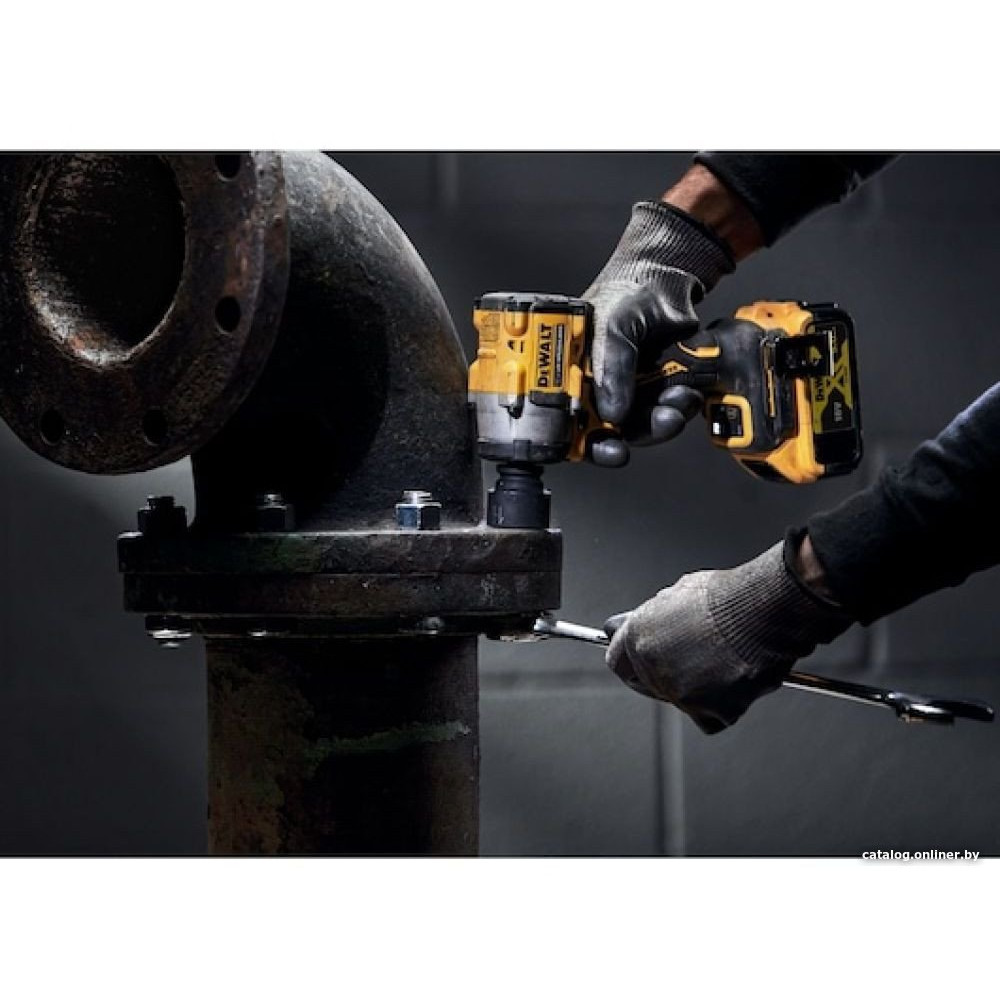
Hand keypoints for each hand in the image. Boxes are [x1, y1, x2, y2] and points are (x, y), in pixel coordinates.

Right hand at [583, 201, 732, 466]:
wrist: (667, 277)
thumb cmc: (625, 291)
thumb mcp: (612, 326)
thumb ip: (612, 369)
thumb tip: (613, 414)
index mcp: (567, 376)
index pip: (566, 423)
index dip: (583, 443)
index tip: (608, 449)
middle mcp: (591, 387)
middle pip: (604, 432)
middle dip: (629, 437)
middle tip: (647, 431)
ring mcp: (623, 390)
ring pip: (638, 425)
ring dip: (659, 422)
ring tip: (677, 404)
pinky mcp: (652, 389)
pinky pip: (662, 411)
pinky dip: (676, 408)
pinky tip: (685, 395)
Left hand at [604, 538, 853, 732]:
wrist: (764, 610)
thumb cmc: (727, 597)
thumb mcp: (675, 595)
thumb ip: (650, 618)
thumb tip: (631, 625)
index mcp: (639, 637)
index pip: (618, 662)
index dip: (633, 663)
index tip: (640, 665)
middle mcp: (653, 668)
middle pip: (649, 686)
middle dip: (666, 676)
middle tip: (692, 664)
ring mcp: (682, 693)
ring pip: (683, 701)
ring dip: (699, 688)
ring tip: (723, 661)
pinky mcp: (713, 712)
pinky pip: (712, 718)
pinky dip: (724, 706)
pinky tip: (736, 681)